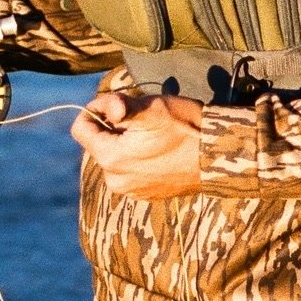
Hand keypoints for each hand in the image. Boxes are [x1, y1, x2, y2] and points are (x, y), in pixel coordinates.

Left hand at [71, 89, 203, 199]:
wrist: (220, 159)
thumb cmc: (186, 129)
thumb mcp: (152, 108)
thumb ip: (120, 105)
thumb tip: (104, 108)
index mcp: (111, 158)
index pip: (80, 129)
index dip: (94, 110)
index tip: (117, 104)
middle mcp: (115, 180)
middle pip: (98, 143)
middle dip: (114, 128)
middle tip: (143, 120)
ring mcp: (131, 190)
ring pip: (115, 157)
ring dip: (126, 143)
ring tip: (155, 136)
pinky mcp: (146, 195)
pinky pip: (131, 171)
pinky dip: (139, 159)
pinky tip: (162, 151)